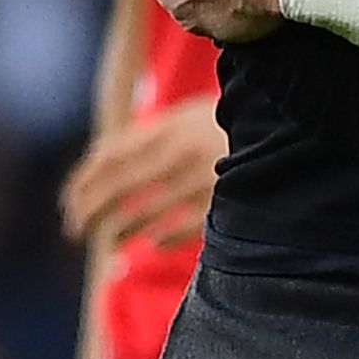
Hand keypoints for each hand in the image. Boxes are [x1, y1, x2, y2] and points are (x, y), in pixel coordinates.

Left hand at [58, 97, 225, 248]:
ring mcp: (201, 177)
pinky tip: (155, 243)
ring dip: (120, 232)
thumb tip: (99, 159)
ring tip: (112, 242)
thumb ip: (150, 134)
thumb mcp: (190, 115)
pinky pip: (182, 228)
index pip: (107, 156)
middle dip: (90, 212)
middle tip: (77, 231)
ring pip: (144, 213)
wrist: (289, 124)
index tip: (69, 203)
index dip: (82, 183)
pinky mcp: (223, 201)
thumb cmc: (231, 124)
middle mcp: (179, 151)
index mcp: (167, 127)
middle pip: (117, 186)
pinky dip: (163, 238)